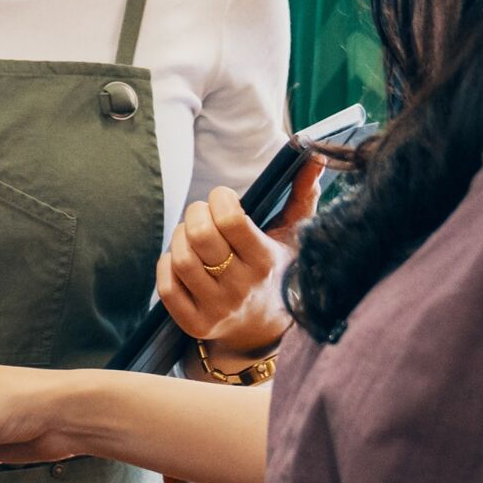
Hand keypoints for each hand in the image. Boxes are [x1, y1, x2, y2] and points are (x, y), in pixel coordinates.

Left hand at [156, 180, 308, 359]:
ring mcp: (218, 309)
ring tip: (192, 236)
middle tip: (203, 214)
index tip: (224, 199)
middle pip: (200, 236)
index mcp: (266, 261)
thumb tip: (315, 155)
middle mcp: (242, 288)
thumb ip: (303, 195)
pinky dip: (167, 266)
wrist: (264, 327)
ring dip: (180, 237)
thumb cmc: (276, 268)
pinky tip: (182, 261)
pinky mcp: (195, 324)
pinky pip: (166, 287)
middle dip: (196, 213)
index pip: (230, 219)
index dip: (219, 198)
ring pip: (181, 259)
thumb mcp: (294, 235)